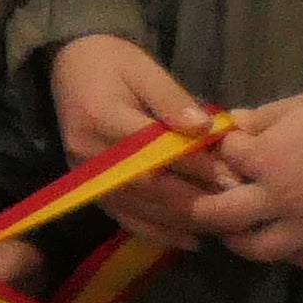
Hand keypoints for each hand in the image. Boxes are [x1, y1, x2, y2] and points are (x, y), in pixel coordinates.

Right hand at [49, 36, 230, 242]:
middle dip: (193, 199)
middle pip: (147, 186)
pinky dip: (157, 231)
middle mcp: (89, 153)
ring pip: (138, 207)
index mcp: (101, 116)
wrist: (68, 67)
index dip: (194, 165)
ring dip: (181, 220)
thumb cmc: (111, 62)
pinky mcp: (89, 187)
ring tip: (221, 226)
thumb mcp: (144, 68)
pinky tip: (189, 239)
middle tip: (233, 208)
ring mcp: (86, 175)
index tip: (231, 175)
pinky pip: (124, 216)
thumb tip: (204, 130)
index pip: (154, 149)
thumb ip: (172, 99)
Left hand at [198, 75, 302, 269]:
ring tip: (237, 231)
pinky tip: (288, 240)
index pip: (228, 159)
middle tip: (200, 205)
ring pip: (261, 249)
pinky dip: (292, 253)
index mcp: (267, 159)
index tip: (233, 144)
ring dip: (241, 241)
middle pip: (224, 216)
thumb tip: (234, 123)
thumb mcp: (301, 102)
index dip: (227, 149)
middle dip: (204, 208)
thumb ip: (263, 118)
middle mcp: (281, 199)